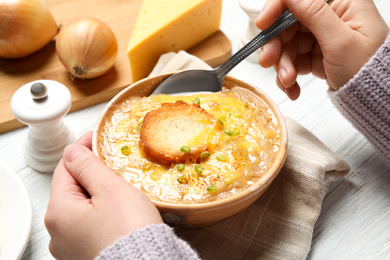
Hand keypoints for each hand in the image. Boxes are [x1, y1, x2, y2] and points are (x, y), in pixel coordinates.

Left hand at [45, 131, 162, 259]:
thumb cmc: (129, 231)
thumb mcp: (110, 189)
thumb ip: (88, 167)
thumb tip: (73, 152)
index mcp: (58, 212)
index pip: (65, 167)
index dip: (82, 149)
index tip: (96, 138)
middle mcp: (59, 233)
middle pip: (72, 188)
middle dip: (92, 172)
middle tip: (114, 162)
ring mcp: (71, 246)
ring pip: (82, 207)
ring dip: (98, 193)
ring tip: (120, 187)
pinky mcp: (87, 254)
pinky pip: (90, 225)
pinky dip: (102, 212)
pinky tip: (119, 210)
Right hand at [256, 0, 388, 99]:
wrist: (373, 99)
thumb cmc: (369, 69)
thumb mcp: (341, 41)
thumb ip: (314, 14)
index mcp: (342, 4)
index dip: (277, 8)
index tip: (263, 24)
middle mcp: (330, 17)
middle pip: (288, 24)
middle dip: (277, 45)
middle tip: (268, 62)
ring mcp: (321, 37)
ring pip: (288, 45)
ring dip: (282, 65)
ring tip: (287, 82)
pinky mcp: (316, 55)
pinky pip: (293, 61)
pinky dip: (288, 74)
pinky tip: (292, 88)